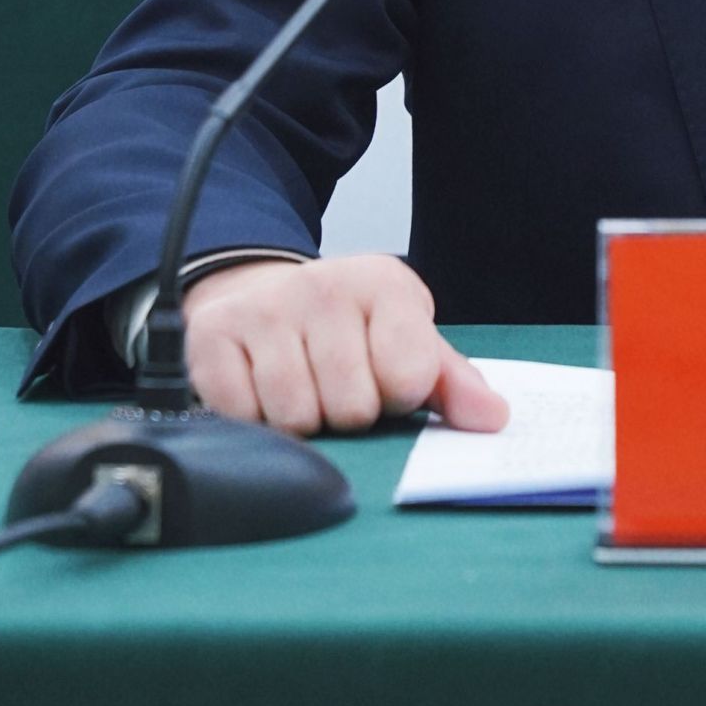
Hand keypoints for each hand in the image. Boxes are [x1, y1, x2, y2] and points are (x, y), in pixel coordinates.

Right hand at [183, 253, 509, 437]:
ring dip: (300, 421)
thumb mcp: (408, 343)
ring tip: (301, 387)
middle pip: (350, 408)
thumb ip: (453, 384)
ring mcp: (264, 307)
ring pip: (296, 418)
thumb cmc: (351, 332)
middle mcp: (323, 285)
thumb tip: (493, 420)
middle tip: (335, 385)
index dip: (398, 397)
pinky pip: (241, 417)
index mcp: (385, 284)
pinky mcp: (212, 335)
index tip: (386, 380)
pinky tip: (260, 389)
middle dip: (346, 414)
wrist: (266, 296)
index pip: (409, 378)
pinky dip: (252, 420)